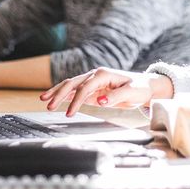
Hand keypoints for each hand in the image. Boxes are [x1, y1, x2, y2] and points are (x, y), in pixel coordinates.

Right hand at [39, 68, 173, 116]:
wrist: (145, 86)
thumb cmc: (140, 88)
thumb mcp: (132, 93)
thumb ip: (116, 97)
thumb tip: (100, 101)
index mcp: (103, 74)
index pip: (85, 88)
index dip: (76, 101)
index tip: (69, 114)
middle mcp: (95, 76)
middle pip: (73, 83)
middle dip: (59, 93)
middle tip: (48, 104)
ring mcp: (93, 82)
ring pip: (71, 85)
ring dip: (58, 92)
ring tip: (44, 100)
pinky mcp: (93, 89)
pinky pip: (76, 91)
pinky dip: (65, 95)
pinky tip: (54, 100)